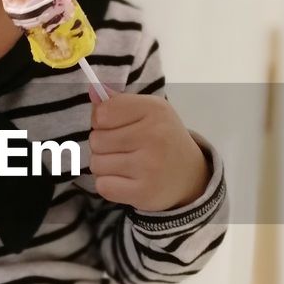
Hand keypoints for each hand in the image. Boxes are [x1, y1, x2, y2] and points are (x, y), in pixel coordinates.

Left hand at [87, 84, 209, 212]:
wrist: (189, 176)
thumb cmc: (162, 138)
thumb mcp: (147, 112)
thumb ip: (117, 101)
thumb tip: (93, 91)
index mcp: (155, 109)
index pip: (102, 113)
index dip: (101, 121)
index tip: (117, 127)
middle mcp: (154, 135)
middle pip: (96, 140)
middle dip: (103, 146)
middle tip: (124, 149)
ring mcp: (150, 166)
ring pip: (96, 164)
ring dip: (104, 166)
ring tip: (125, 165)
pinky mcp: (144, 192)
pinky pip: (102, 186)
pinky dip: (109, 185)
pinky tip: (126, 181)